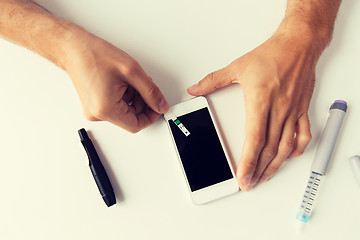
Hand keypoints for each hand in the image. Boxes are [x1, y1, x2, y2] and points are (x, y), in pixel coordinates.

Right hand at [64, 32, 168, 132]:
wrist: (74, 48)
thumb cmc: (96, 55)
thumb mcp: (132, 72)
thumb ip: (151, 92)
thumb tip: (161, 105)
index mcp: (106, 109)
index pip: (136, 125)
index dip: (150, 117)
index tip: (157, 107)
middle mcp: (97, 114)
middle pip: (130, 118)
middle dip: (142, 103)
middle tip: (144, 85)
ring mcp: (93, 111)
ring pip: (124, 111)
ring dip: (133, 98)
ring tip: (130, 80)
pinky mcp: (93, 106)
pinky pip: (115, 106)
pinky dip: (124, 96)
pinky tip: (122, 82)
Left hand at [187, 29, 321, 190]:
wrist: (298, 45)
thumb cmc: (271, 55)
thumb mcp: (237, 67)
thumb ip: (213, 80)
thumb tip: (194, 89)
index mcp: (260, 102)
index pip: (254, 139)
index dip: (248, 161)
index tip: (243, 176)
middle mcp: (278, 110)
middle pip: (269, 148)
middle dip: (258, 170)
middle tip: (249, 183)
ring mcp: (292, 112)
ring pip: (286, 147)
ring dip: (275, 165)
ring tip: (265, 177)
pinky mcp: (301, 109)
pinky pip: (303, 135)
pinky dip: (297, 149)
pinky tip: (289, 157)